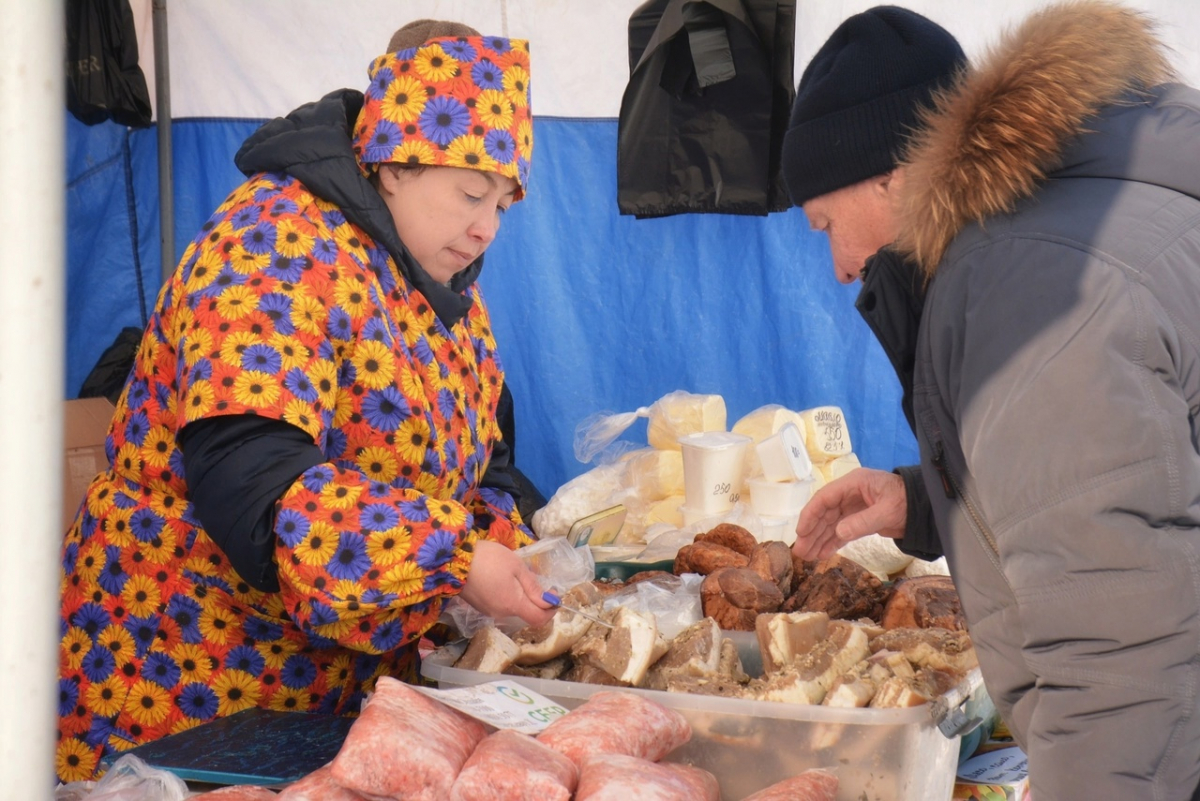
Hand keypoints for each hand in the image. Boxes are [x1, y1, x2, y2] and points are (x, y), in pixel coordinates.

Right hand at [459, 540, 554, 626]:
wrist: (452, 559)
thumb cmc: (488, 558)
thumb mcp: (516, 566)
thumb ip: (533, 586)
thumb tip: (549, 602)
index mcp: (513, 605)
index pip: (539, 619)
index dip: (551, 609)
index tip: (553, 593)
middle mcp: (502, 614)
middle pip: (527, 614)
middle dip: (537, 601)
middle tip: (536, 579)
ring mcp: (489, 611)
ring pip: (514, 609)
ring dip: (521, 597)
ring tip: (516, 576)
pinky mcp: (481, 607)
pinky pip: (502, 605)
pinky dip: (508, 596)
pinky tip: (502, 580)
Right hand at [792, 468, 906, 560]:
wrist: (925, 507)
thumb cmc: (907, 501)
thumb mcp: (887, 511)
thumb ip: (862, 522)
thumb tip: (838, 533)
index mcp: (853, 484)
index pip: (824, 498)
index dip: (811, 515)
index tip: (801, 532)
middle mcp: (849, 494)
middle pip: (824, 513)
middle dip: (812, 533)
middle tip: (800, 552)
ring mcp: (853, 507)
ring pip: (831, 524)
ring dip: (819, 540)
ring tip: (808, 557)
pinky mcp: (860, 519)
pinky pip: (841, 531)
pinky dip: (832, 542)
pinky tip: (822, 553)